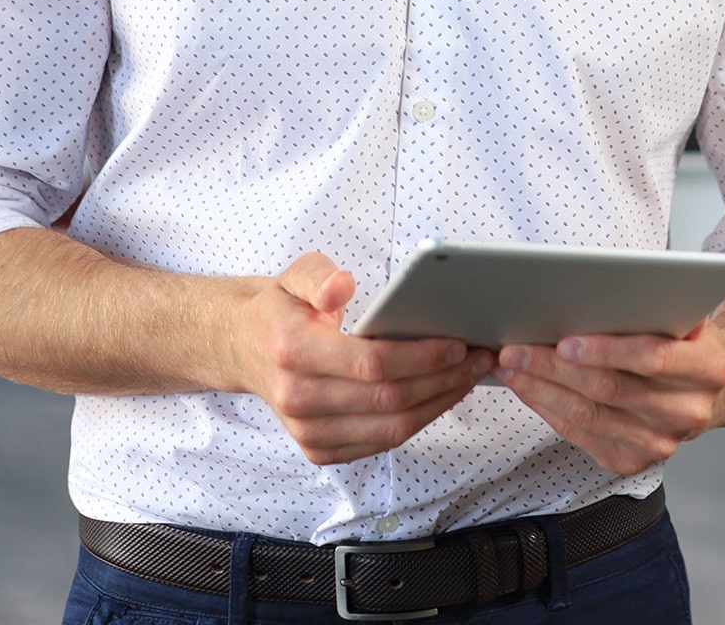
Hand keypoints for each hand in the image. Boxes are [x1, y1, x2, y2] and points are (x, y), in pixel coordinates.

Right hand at [234, 252, 493, 464]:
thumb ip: (320, 277)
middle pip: (388, 399)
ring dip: (439, 405)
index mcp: (293, 351)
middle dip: (443, 380)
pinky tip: (441, 397)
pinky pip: (380, 443)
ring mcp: (308, 432)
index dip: (421, 356)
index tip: (457, 343)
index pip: (371, 363)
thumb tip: (343, 285)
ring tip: (470, 378)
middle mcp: (298, 399)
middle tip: (479, 359)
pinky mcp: (319, 450)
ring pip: (391, 428)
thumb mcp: (295, 274)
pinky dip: (418, 421)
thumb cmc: (282, 307)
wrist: (245, 348)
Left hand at [493, 322, 724, 474]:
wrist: (706, 388)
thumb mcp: (684, 314)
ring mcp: (661, 442)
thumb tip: (611, 285)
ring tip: (509, 367)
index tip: (565, 342)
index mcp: (707, 368)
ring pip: (589, 415)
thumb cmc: (683, 340)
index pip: (653, 358)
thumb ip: (658, 302)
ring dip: (541, 390)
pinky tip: (526, 389)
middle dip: (555, 367)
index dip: (607, 351)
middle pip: (610, 389)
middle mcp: (688, 411)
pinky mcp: (634, 460)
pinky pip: (581, 434)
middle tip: (516, 349)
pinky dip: (547, 409)